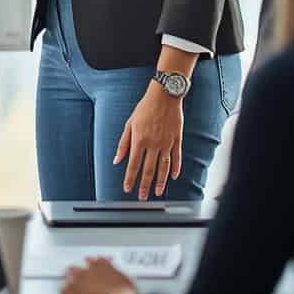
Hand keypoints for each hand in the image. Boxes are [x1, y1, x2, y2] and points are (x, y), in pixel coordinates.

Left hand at [114, 83, 183, 199]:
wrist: (164, 96)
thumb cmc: (144, 108)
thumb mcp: (129, 123)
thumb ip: (123, 143)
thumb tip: (116, 160)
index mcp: (139, 140)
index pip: (133, 164)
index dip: (130, 178)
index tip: (127, 189)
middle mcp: (153, 144)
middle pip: (149, 169)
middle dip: (145, 185)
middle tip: (142, 197)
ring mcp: (167, 143)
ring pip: (164, 167)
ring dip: (161, 182)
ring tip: (158, 193)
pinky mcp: (177, 140)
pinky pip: (177, 158)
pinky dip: (175, 169)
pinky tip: (173, 177)